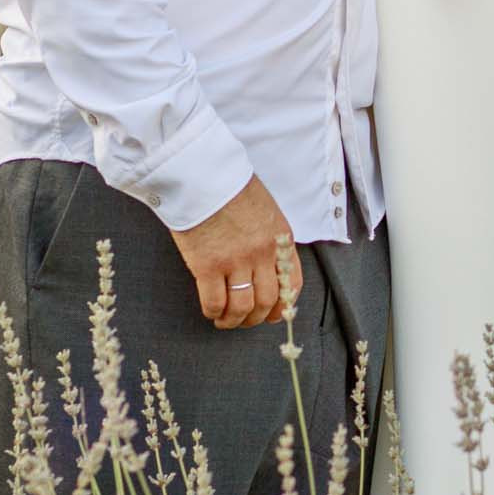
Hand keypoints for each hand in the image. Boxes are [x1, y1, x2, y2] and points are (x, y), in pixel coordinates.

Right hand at [171, 176, 298, 329]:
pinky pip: (215, 301)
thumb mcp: (264, 209)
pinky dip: (214, 312)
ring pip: (243, 306)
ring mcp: (236, 260)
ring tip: (225, 321)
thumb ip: (269, 237)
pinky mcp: (208, 265)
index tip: (274, 313)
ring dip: (235, 320)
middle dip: (258, 317)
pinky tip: (211, 311)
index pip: (292, 283)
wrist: (201, 174)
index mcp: (280, 237)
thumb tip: (265, 265)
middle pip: (268, 300)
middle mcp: (263, 252)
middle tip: (246, 320)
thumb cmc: (230, 186)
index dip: (284, 305)